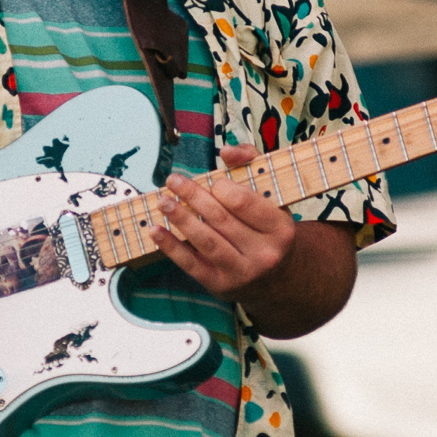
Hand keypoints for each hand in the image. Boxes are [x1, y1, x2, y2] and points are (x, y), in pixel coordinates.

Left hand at [148, 148, 296, 303]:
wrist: (277, 278)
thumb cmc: (268, 229)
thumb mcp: (271, 196)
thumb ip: (252, 163)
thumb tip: (226, 151)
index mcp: (280, 228)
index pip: (243, 203)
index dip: (221, 188)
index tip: (212, 182)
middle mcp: (264, 254)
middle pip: (221, 220)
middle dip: (193, 197)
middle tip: (173, 181)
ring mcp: (242, 272)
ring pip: (206, 241)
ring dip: (180, 219)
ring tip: (163, 201)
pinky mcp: (220, 285)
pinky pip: (191, 264)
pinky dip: (171, 246)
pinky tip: (156, 231)